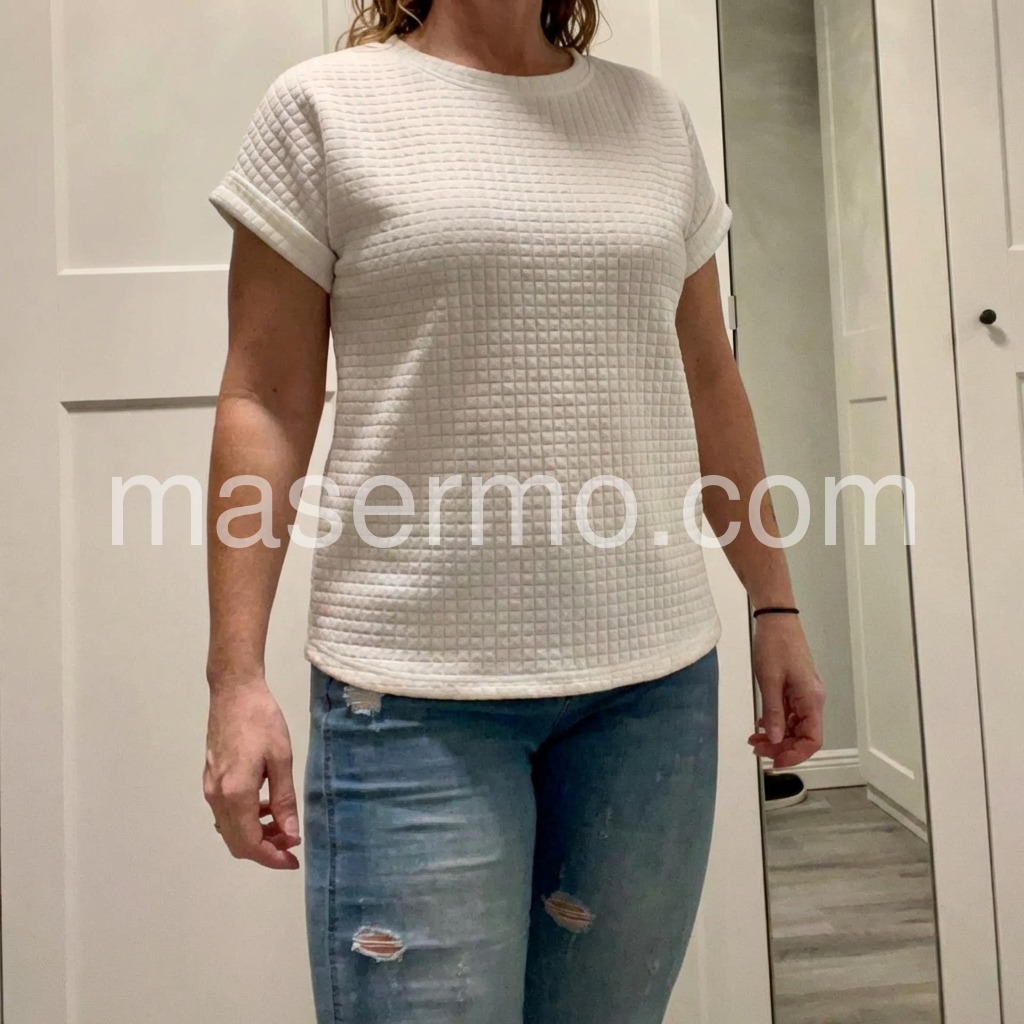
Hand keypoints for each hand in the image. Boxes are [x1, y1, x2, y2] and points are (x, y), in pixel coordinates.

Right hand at [203, 677, 301, 868]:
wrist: (234, 692)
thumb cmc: (262, 721)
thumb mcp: (281, 759)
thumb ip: (284, 799)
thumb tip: (290, 833)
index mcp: (235, 794)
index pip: (250, 843)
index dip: (272, 858)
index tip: (293, 860)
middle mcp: (217, 797)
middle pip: (237, 842)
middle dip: (265, 849)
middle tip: (292, 843)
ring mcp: (210, 788)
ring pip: (230, 829)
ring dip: (255, 834)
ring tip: (283, 824)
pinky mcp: (210, 778)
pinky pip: (226, 813)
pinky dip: (245, 819)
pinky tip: (265, 806)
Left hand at [747, 615, 825, 768]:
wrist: (776, 620)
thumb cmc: (774, 646)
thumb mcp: (770, 681)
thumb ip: (774, 712)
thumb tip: (776, 740)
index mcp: (811, 699)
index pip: (812, 739)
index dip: (796, 755)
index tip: (774, 761)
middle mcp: (812, 700)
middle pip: (803, 736)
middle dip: (781, 747)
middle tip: (755, 748)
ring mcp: (804, 695)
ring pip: (795, 727)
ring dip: (777, 736)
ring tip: (754, 739)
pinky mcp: (795, 689)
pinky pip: (789, 714)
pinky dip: (777, 723)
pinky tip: (761, 725)